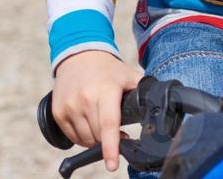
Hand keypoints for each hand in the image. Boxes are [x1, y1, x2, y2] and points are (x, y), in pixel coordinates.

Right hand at [51, 50, 143, 171]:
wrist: (77, 56)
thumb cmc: (108, 70)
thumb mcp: (129, 76)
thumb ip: (145, 90)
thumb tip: (164, 104)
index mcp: (105, 90)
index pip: (108, 124)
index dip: (111, 147)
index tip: (113, 165)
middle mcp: (84, 98)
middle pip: (98, 137)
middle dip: (109, 139)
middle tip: (116, 127)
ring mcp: (69, 105)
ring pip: (86, 140)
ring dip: (96, 138)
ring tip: (100, 121)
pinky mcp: (57, 112)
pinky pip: (73, 137)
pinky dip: (83, 136)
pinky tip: (88, 122)